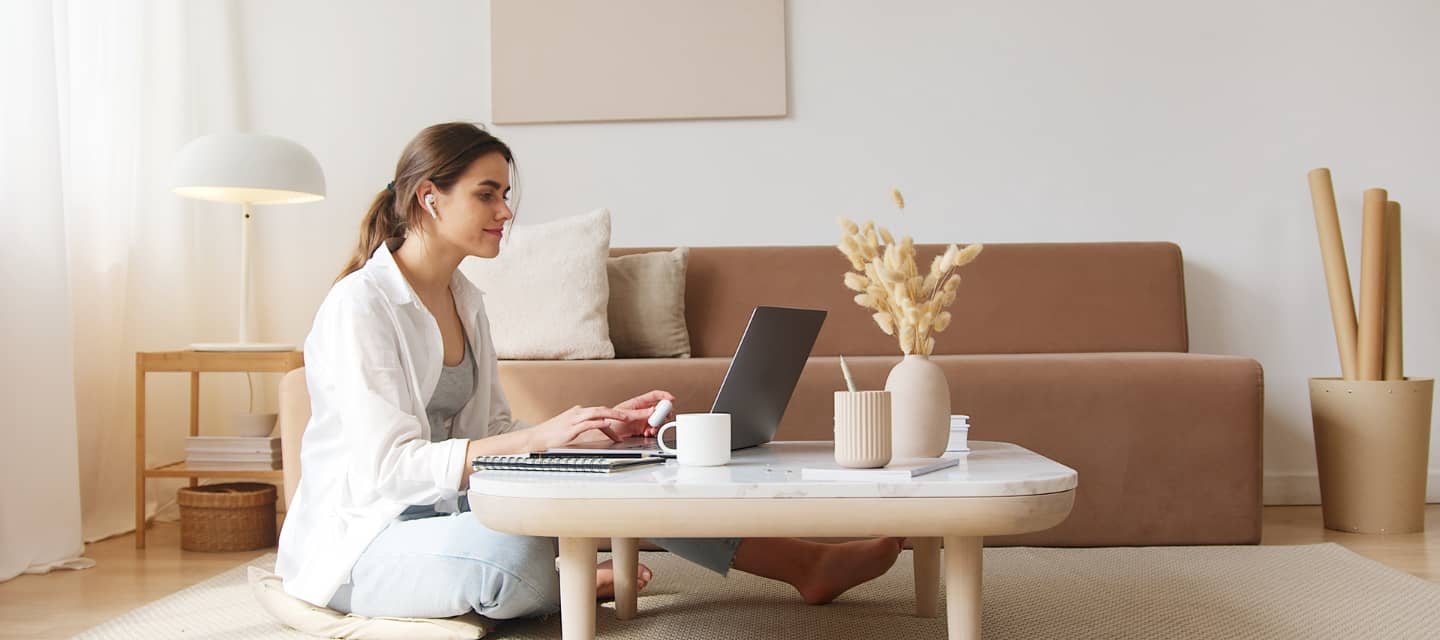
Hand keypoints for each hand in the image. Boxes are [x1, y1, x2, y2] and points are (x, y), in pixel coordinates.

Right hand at [525, 405, 650, 450]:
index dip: (619, 414)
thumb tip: (601, 427)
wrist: (535, 438)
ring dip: (615, 415)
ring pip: (599, 412)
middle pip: (606, 409)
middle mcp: (580, 412)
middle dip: (624, 412)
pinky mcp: (572, 427)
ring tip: (628, 418)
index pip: (603, 411)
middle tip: (638, 414)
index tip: (633, 417)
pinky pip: (589, 423)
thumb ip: (586, 427)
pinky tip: (608, 424)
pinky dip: (600, 423)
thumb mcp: (572, 429)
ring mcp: (575, 419)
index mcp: (580, 412)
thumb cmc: (552, 436)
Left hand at [611, 390, 676, 437]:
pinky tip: (648, 433)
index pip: (654, 396)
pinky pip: (652, 429)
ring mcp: (642, 420)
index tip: (671, 398)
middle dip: (663, 413)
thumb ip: (641, 413)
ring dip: (657, 425)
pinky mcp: (642, 429)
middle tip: (665, 417)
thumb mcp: (626, 415)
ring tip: (652, 428)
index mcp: (638, 402)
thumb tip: (653, 410)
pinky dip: (652, 431)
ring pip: (656, 420)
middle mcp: (642, 410)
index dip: (664, 395)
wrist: (606, 434)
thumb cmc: (611, 420)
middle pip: (659, 409)